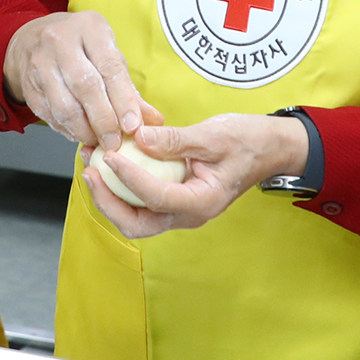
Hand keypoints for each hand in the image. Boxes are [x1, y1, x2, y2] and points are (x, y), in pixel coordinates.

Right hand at [2, 11, 156, 149]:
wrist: (31, 40)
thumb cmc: (80, 47)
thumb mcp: (106, 54)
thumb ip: (128, 87)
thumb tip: (152, 120)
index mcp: (90, 28)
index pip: (109, 67)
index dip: (123, 100)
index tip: (132, 125)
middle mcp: (61, 41)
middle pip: (86, 87)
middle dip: (104, 120)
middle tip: (115, 141)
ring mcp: (40, 63)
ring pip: (64, 106)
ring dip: (85, 130)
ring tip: (99, 141)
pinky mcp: (29, 85)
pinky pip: (50, 115)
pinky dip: (68, 131)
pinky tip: (80, 134)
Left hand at [82, 114, 301, 237]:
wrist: (269, 149)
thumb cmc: (248, 141)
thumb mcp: (214, 135)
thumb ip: (176, 139)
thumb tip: (138, 138)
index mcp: (201, 203)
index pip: (156, 197)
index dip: (128, 178)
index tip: (110, 157)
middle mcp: (188, 215)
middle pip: (136, 224)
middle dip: (107, 200)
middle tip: (89, 171)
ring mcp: (179, 211)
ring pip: (135, 217)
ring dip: (109, 195)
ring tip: (91, 165)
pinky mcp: (173, 200)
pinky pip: (141, 202)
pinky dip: (121, 187)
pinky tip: (109, 163)